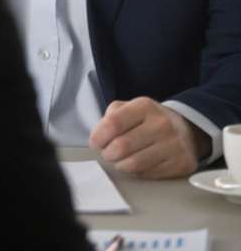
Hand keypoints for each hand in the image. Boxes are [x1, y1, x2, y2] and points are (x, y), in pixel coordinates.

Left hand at [89, 97, 206, 178]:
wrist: (185, 129)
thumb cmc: (149, 120)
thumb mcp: (129, 108)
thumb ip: (110, 117)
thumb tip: (98, 137)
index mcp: (145, 106)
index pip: (113, 123)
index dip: (98, 137)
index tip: (95, 143)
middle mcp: (162, 124)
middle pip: (121, 147)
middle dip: (108, 154)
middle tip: (108, 153)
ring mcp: (174, 145)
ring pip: (133, 164)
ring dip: (120, 165)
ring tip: (120, 160)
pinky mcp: (182, 163)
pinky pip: (148, 174)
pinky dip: (136, 172)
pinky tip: (137, 164)